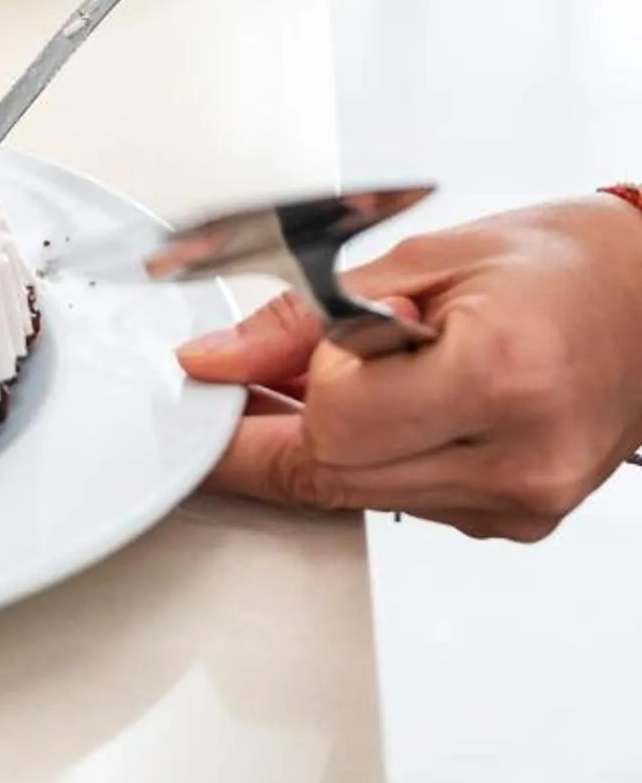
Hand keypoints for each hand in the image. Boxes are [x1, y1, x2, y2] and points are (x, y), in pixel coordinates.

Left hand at [179, 197, 641, 538]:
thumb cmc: (565, 264)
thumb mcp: (423, 261)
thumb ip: (304, 319)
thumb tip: (217, 360)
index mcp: (496, 375)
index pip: (332, 421)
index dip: (274, 392)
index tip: (223, 381)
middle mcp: (518, 454)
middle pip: (335, 474)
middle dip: (287, 424)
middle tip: (265, 377)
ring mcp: (523, 500)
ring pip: (360, 498)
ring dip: (334, 443)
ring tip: (363, 376)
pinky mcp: (521, 522)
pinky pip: (407, 505)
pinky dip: (385, 460)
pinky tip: (408, 410)